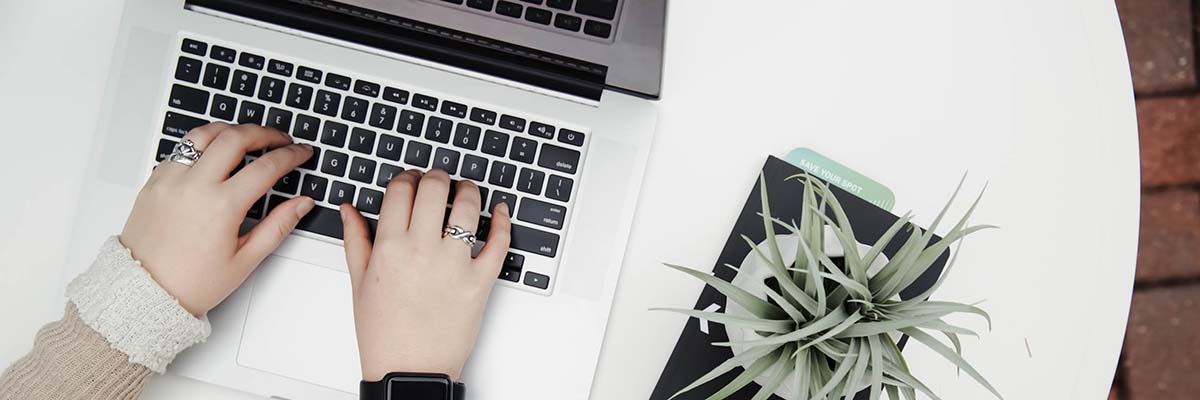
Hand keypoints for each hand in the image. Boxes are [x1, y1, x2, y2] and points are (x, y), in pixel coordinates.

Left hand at [120, 123, 315, 315]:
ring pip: (205, 134)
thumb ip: (278, 226)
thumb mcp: (245, 260)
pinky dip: (203, 145)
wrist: (144, 293)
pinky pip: (181, 149)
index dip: (291, 155)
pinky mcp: (154, 181)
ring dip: (231, 130)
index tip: (302, 153)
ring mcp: (171, 180)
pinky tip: (214, 155)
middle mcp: (194, 185)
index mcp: (222, 206)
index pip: (266, 166)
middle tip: (280, 139)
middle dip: (265, 133)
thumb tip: (301, 203)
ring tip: (247, 137)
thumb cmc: (191, 283)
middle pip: (236, 137)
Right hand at [341, 169, 511, 381]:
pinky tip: (500, 211)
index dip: (407, 177)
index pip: (401, 190)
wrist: (410, 370)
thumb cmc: (384, 333)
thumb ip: (355, 240)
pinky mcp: (480, 282)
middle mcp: (422, 251)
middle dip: (437, 176)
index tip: (412, 179)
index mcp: (389, 248)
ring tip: (466, 191)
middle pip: (434, 189)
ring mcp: (454, 265)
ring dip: (469, 191)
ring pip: (468, 207)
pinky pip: (498, 243)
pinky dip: (503, 222)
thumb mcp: (359, 283)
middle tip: (439, 180)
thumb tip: (350, 209)